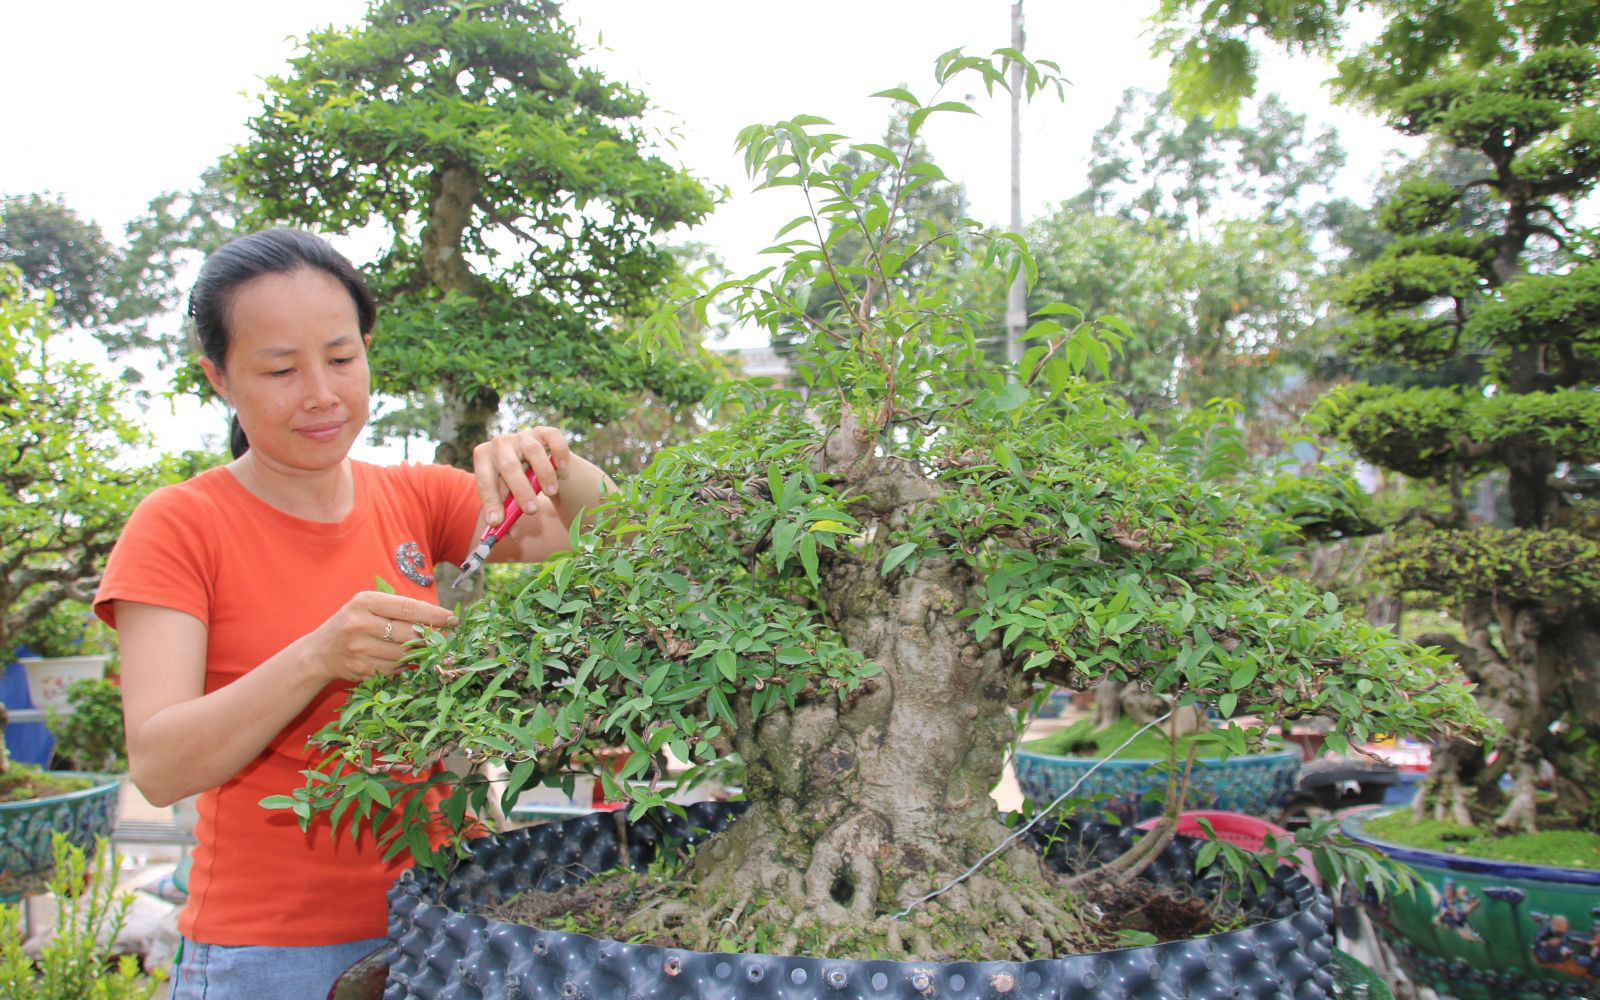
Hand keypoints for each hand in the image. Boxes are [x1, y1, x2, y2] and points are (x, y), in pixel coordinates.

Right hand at [304, 591, 456, 682]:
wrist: (319, 653)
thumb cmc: (353, 623)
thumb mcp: (369, 605)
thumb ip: (398, 608)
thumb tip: (439, 618)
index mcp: (365, 602)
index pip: (408, 608)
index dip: (434, 615)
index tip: (453, 618)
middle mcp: (360, 624)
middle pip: (409, 633)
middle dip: (429, 636)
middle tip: (441, 637)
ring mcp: (359, 649)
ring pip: (404, 654)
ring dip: (417, 652)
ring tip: (419, 647)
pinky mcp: (361, 669)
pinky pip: (395, 669)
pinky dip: (402, 665)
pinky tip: (399, 658)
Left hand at [471, 425, 570, 527]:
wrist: (534, 461)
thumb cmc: (515, 483)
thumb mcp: (507, 497)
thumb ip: (508, 514)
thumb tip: (510, 534)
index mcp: (483, 457)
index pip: (484, 480)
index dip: (490, 502)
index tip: (497, 522)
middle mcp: (500, 443)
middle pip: (509, 466)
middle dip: (520, 491)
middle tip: (531, 511)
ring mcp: (523, 435)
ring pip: (533, 452)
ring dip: (544, 475)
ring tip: (551, 493)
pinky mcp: (545, 432)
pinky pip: (554, 439)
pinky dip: (559, 453)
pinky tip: (562, 467)